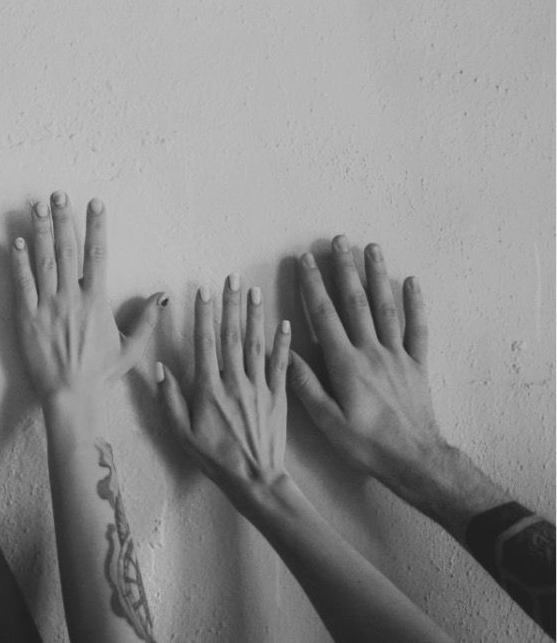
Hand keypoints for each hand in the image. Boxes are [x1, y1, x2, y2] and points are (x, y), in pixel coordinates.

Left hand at [12, 192, 165, 409]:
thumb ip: (146, 321)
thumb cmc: (100, 374)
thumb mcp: (130, 349)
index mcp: (97, 302)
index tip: (94, 202)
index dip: (96, 226)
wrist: (70, 395)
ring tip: (36, 206)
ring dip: (39, 231)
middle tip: (57, 194)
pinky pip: (22, 284)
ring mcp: (48, 307)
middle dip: (63, 219)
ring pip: (43, 261)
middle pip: (67, 250)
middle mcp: (72, 298)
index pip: (98, 255)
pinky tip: (16, 241)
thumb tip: (161, 296)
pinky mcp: (27, 318)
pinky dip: (19, 262)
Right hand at [156, 277, 291, 504]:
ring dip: (255, 315)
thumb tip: (159, 368)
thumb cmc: (215, 459)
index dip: (203, 315)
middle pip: (232, 336)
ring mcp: (259, 389)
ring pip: (256, 344)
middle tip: (231, 278)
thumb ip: (169, 400)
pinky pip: (280, 365)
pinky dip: (282, 343)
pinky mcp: (278, 397)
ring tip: (254, 290)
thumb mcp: (182, 434)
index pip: (205, 344)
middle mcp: (234, 383)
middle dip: (230, 304)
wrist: (255, 480)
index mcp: (209, 390)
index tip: (203, 291)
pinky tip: (284, 323)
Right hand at [286, 236, 448, 498]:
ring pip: (386, 307)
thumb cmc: (365, 444)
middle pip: (356, 302)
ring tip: (371, 248)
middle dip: (344, 269)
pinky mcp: (416, 365)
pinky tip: (411, 283)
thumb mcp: (325, 420)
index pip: (325, 315)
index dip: (313, 285)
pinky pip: (417, 329)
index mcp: (345, 364)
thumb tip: (283, 350)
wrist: (414, 460)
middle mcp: (371, 352)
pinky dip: (415, 304)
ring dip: (377, 275)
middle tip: (338, 240)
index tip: (305, 260)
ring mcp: (397, 356)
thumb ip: (304, 383)